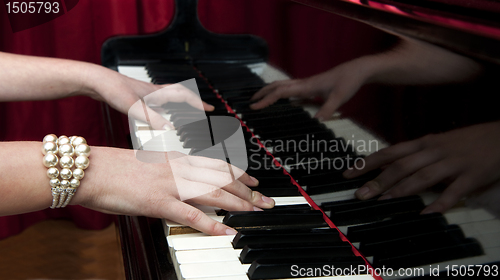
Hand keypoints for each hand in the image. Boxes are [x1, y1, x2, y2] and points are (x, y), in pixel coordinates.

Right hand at [73, 147, 274, 234]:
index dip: (239, 174)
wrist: (93, 169)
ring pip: (213, 193)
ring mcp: (170, 185)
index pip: (216, 165)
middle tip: (265, 199)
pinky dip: (212, 224)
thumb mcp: (151, 165)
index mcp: (176, 159)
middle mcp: (178, 169)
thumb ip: (171, 172)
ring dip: (238, 203)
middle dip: (247, 190)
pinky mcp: (158, 202)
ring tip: (256, 211)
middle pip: (221, 179)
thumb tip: (186, 182)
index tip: (254, 181)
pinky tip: (227, 231)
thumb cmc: (117, 168)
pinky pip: (191, 216)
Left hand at [84, 67, 213, 128]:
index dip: (198, 102)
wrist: (95, 81)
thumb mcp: (134, 108)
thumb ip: (152, 119)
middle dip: (193, 101)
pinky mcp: (136, 96)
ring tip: (185, 113)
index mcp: (156, 92)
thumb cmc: (112, 89)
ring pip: (169, 96)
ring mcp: (145, 93)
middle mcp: (153, 91)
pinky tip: (158, 114)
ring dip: (180, 102)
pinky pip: (157, 101)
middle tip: (202, 109)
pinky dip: (164, 107)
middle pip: (180, 93)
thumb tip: (169, 128)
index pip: (184, 95)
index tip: (210, 108)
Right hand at [250, 60, 368, 119]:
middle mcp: (303, 83)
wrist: (358, 70)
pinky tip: (282, 101)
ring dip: (270, 91)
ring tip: (261, 100)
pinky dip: (281, 93)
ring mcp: (307, 83)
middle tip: (250, 102)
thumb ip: (327, 109)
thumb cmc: (348, 82)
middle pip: (277, 85)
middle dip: (262, 93)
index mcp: (306, 86)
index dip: (266, 99)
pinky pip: (291, 89)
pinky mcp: (311, 85)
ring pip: (283, 85)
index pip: (280, 92)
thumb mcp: (339, 98)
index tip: (254, 107)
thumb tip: (315, 123)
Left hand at [343, 121, 499, 213]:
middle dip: (378, 180)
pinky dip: (440, 202)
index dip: (368, 163)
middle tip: (360, 194)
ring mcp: (453, 163)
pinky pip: (454, 191)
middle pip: (401, 166)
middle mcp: (435, 151)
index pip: (390, 152)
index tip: (348, 173)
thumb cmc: (467, 141)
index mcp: (425, 143)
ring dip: (401, 190)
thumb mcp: (438, 143)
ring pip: (422, 176)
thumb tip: (388, 166)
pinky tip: (427, 213)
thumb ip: (415, 154)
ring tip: (383, 200)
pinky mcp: (472, 175)